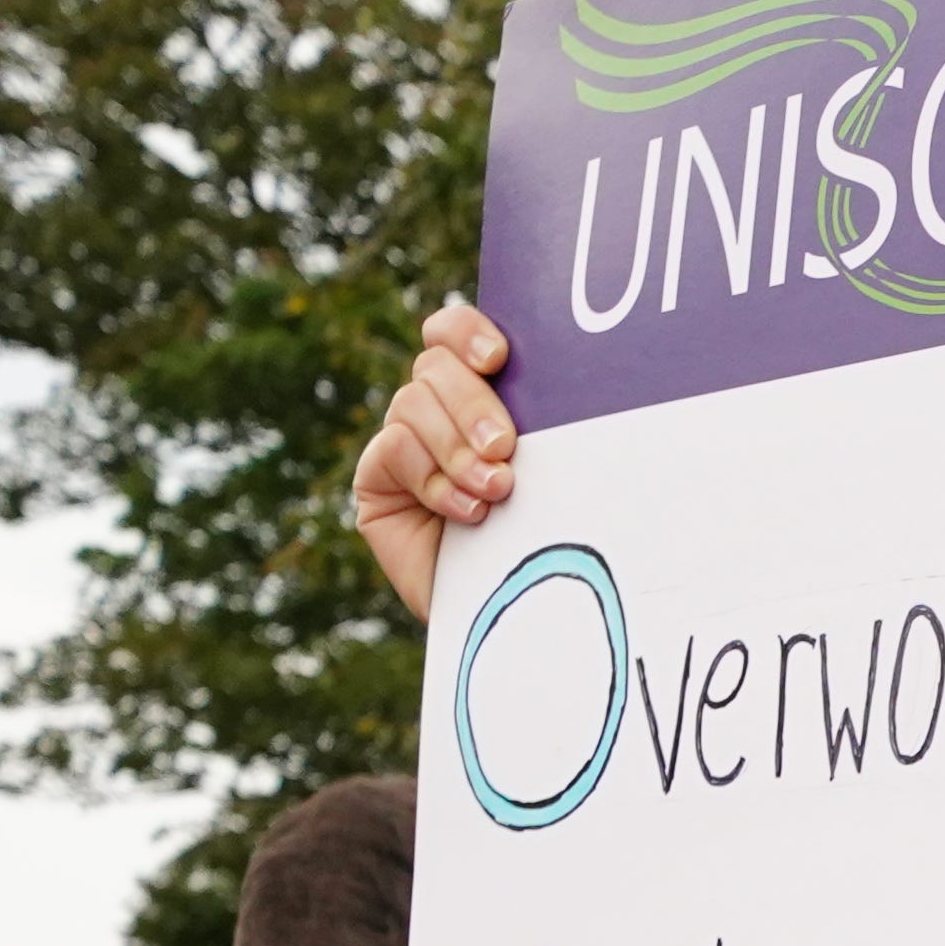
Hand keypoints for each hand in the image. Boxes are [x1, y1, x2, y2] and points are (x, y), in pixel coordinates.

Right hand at [348, 302, 520, 619]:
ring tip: (495, 490)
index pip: (453, 333)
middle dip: (472, 404)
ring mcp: (404, 442)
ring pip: (412, 404)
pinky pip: (393, 451)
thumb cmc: (545, 537)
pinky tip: (468, 513)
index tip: (499, 360)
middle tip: (504, 448)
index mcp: (481, 392)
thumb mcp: (551, 474)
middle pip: (434, 365)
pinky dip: (434, 479)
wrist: (516, 613)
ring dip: (456, 448)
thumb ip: (542, 426)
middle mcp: (437, 410)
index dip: (466, 332)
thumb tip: (566, 382)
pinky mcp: (378, 480)